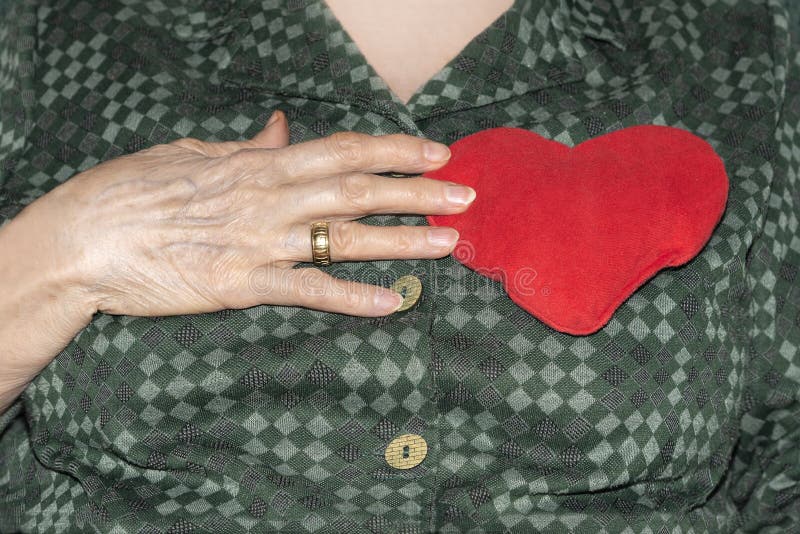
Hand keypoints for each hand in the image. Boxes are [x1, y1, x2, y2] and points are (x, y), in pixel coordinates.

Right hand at [45, 111, 474, 317]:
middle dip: (417, 192)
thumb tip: (281, 130)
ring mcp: (258, 243)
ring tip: (448, 243)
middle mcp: (268, 198)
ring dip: (401, 240)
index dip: (393, 150)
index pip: (341, 149)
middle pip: (357, 189)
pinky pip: (306, 291)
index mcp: (257, 164)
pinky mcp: (240, 285)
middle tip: (465, 194)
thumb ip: (245, 147)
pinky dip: (350, 297)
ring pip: (343, 238)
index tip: (435, 152)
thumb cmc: (131, 190)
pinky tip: (390, 302)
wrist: (82, 237)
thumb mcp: (192, 154)